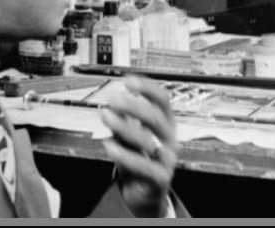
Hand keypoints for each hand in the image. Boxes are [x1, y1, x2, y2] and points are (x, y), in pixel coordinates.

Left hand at [100, 75, 179, 216]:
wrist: (144, 194)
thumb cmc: (137, 160)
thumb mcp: (128, 137)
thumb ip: (121, 122)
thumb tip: (111, 104)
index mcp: (165, 124)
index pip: (163, 101)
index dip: (147, 89)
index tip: (128, 81)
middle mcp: (170, 139)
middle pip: (156, 117)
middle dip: (133, 106)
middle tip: (111, 99)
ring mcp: (167, 159)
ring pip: (148, 140)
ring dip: (124, 126)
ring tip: (105, 116)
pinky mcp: (161, 178)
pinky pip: (143, 165)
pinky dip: (125, 155)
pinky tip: (109, 144)